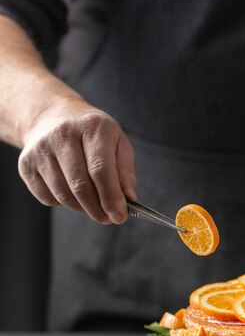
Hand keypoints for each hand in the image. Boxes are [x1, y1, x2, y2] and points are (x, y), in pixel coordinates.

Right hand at [18, 99, 136, 223]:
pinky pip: (47, 197)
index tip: (120, 216)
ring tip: (93, 206)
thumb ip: (125, 171)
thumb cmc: (91, 134)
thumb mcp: (117, 142)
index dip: (111, 197)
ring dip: (82, 208)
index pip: (100, 169)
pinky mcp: (26, 164)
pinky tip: (72, 194)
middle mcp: (62, 135)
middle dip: (97, 209)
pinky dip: (63, 204)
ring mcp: (40, 150)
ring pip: (63, 195)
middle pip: (80, 185)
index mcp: (91, 127)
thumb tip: (128, 199)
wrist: (53, 117)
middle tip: (108, 218)